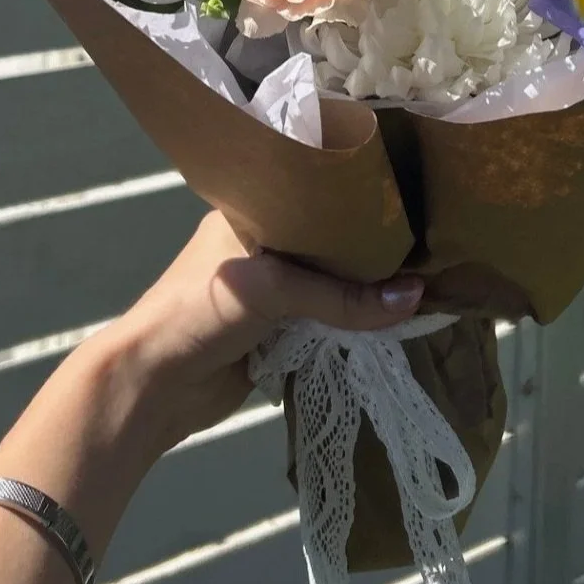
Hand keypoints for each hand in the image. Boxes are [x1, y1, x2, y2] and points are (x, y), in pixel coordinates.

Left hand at [97, 211, 423, 451]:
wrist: (151, 387)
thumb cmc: (200, 313)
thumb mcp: (273, 291)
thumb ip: (342, 297)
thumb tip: (416, 297)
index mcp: (253, 212)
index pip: (319, 196)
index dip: (362, 201)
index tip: (413, 199)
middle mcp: (265, 244)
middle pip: (331, 242)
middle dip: (372, 249)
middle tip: (432, 241)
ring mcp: (272, 289)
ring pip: (333, 283)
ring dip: (367, 290)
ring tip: (427, 276)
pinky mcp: (279, 330)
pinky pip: (328, 319)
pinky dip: (355, 321)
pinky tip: (394, 314)